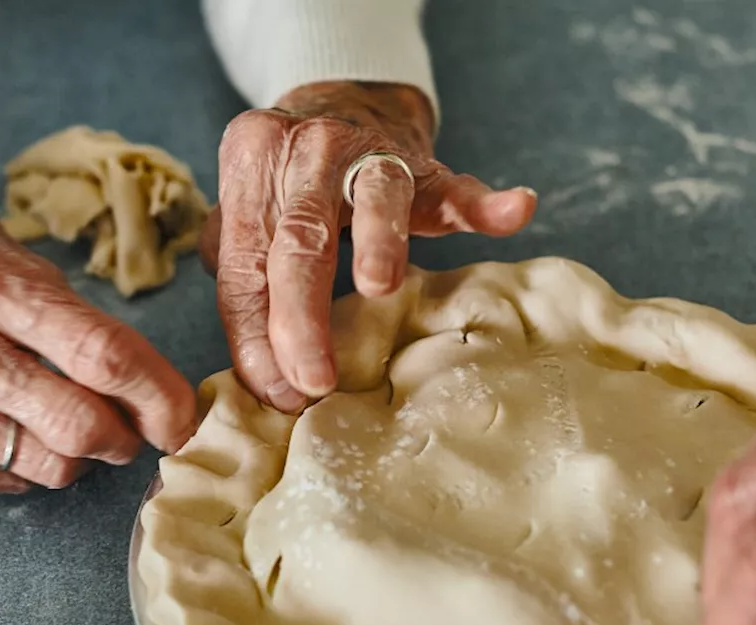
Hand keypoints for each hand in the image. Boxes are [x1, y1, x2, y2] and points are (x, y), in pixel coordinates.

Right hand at [0, 202, 195, 491]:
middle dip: (127, 437)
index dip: (159, 394)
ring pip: (54, 465)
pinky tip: (9, 421)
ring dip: (83, 453)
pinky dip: (31, 460)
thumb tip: (156, 387)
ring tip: (65, 416)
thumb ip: (80, 313)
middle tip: (132, 428)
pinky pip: (12, 480)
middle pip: (82, 426)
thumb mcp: (14, 255)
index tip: (185, 418)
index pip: (101, 353)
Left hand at [201, 81, 536, 411]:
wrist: (345, 102)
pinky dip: (485, 203)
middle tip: (312, 381)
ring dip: (379, 243)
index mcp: (250, 160)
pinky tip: (515, 210)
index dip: (254, 334)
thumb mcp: (244, 216)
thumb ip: (240, 282)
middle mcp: (305, 148)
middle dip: (301, 316)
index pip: (243, 261)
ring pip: (373, 198)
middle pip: (299, 239)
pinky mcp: (423, 164)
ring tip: (379, 287)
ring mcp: (368, 151)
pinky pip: (456, 187)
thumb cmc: (287, 182)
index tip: (274, 391)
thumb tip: (263, 374)